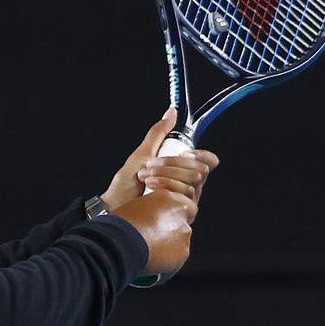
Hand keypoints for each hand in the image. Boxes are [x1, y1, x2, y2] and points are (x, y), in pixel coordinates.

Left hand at [98, 110, 219, 211]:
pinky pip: (186, 196)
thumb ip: (159, 133)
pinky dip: (166, 188)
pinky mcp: (182, 213)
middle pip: (200, 169)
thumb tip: (171, 112)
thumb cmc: (127, 183)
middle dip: (172, 164)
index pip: (208, 162)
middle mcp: (188, 185)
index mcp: (183, 170)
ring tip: (145, 178)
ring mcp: (186, 200)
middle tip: (149, 165)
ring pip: (192, 181)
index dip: (204, 155)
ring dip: (165, 175)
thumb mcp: (142, 153)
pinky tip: (151, 190)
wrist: (116, 206)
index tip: (188, 152)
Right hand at [112, 188, 197, 275]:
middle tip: (154, 238)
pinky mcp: (183, 251)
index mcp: (168, 198)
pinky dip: (169, 258)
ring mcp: (183, 233)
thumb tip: (153, 217)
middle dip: (171, 231)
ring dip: (170, 245)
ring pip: (181, 241)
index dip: (173, 216)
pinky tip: (153, 258)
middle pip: (181, 224)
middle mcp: (180, 214)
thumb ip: (152, 210)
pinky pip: (178, 256)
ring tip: (150, 249)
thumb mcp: (138, 205)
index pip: (183, 206)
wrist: (122, 241)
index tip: (163, 223)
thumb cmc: (122, 223)